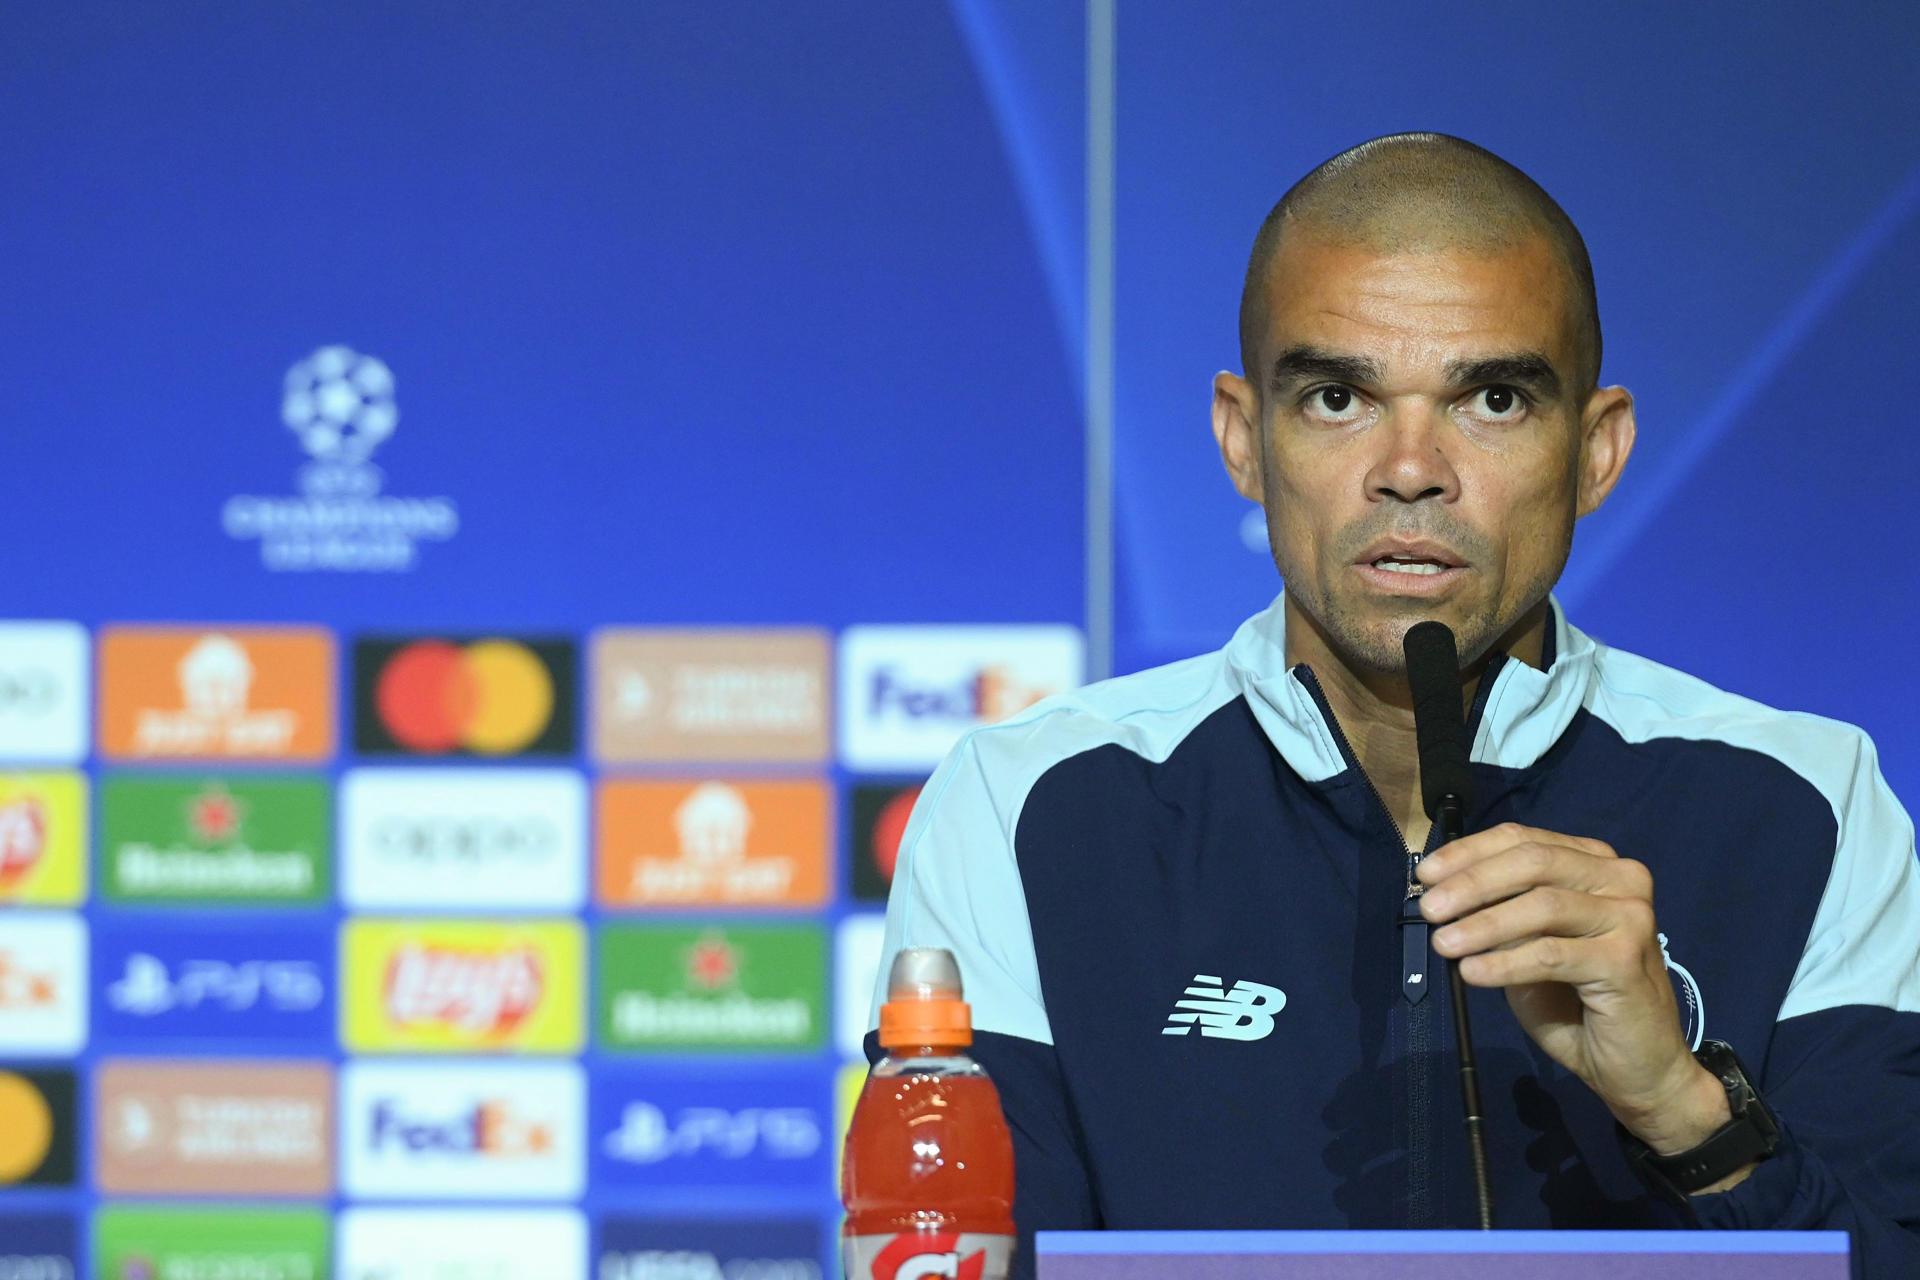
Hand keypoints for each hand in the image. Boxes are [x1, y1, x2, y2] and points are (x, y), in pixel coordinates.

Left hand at [1416, 823, 1740, 1171]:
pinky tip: (1472, 974)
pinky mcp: (1626, 960)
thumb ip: (1502, 914)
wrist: (1637, 1067)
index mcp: (1594, 864)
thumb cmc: (1577, 1005)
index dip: (1469, 852)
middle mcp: (1620, 879)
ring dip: (1484, 922)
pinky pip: (1552, 953)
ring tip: (1444, 943)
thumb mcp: (1528, 949)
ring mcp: (1630, 917)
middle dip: (1472, 882)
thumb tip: (1443, 893)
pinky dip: (1505, 962)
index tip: (1425, 874)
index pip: (1524, 840)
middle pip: (1534, 862)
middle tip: (1429, 908)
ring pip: (1544, 904)